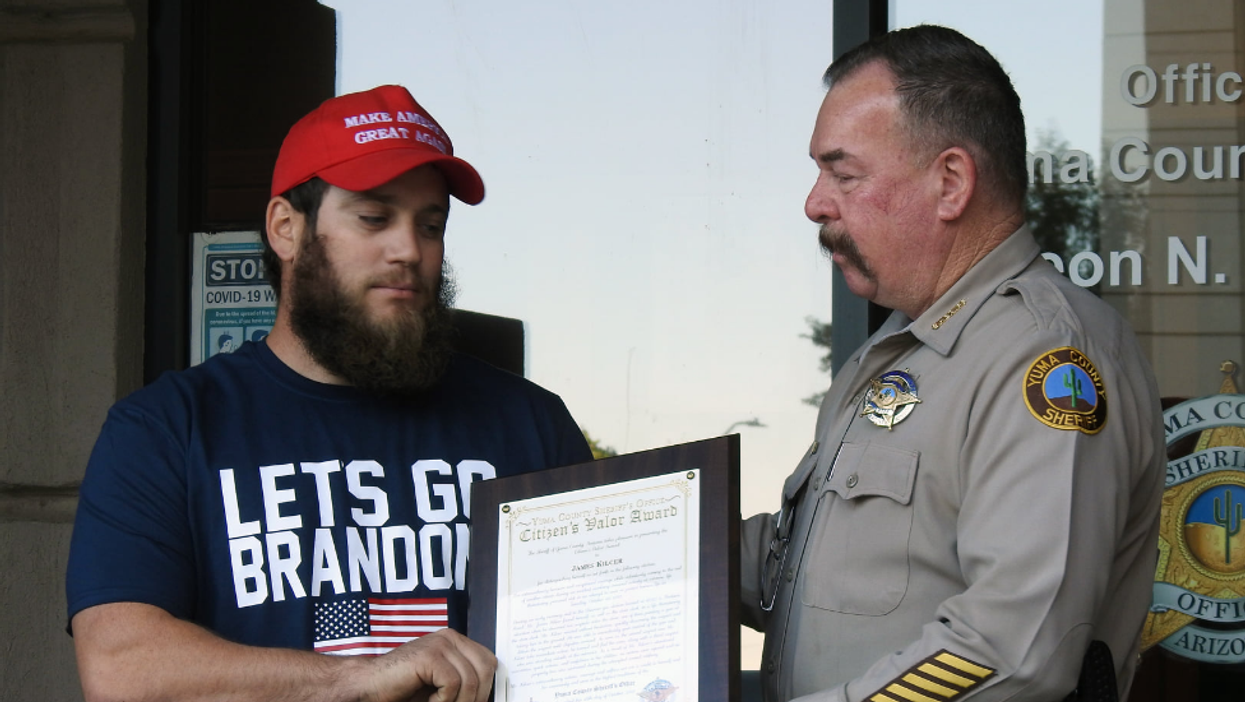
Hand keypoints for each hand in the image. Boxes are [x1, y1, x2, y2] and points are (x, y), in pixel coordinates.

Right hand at [363, 628, 495, 701]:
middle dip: (475, 696)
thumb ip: (464, 683)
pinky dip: (443, 701)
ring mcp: (439, 644)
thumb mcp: (442, 685)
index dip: (485, 687)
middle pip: (485, 669)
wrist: (370, 686)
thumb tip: (486, 697)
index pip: (488, 661)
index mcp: (455, 642)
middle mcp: (449, 638)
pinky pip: (453, 683)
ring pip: (471, 679)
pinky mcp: (429, 655)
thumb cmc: (403, 689)